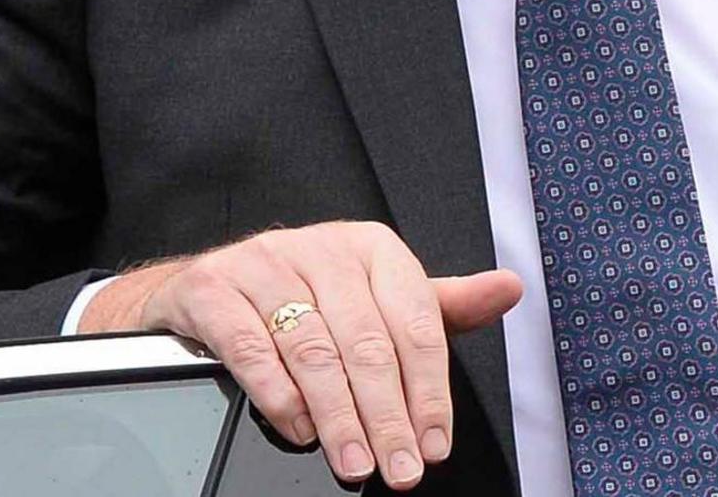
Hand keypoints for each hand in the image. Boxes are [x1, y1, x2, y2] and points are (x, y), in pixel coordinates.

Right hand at [79, 221, 521, 488]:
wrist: (209, 287)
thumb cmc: (308, 299)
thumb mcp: (379, 299)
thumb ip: (443, 306)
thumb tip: (509, 288)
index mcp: (372, 249)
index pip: (415, 322)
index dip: (429, 391)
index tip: (434, 444)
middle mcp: (320, 248)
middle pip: (366, 342)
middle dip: (387, 416)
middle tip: (400, 468)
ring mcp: (264, 263)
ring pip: (312, 349)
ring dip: (337, 417)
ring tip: (354, 463)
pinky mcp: (215, 287)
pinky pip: (251, 346)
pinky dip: (278, 395)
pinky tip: (298, 431)